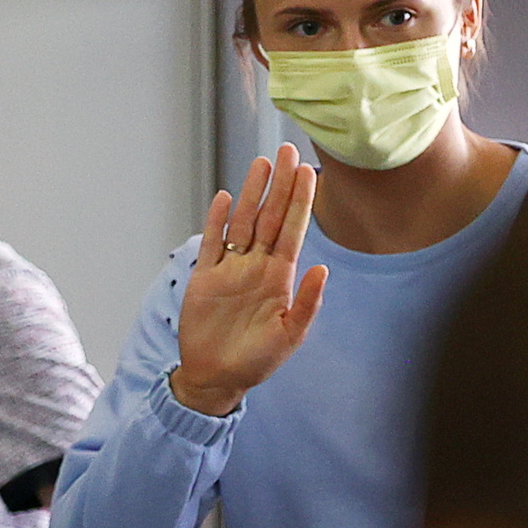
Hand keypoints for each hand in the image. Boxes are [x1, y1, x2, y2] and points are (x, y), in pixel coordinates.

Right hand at [170, 143, 327, 415]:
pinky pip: (212, 242)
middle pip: (270, 217)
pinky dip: (217, 220)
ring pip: (243, 222)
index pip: (292, 230)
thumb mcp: (288, 336)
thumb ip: (306, 304)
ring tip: (262, 163)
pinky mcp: (205, 276)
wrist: (215, 376)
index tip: (309, 173)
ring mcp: (230, 268)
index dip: (300, 201)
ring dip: (252, 193)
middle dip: (280, 185)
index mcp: (279, 277)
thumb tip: (322, 269)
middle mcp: (256, 266)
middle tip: (288, 151)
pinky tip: (226, 198)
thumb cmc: (256, 361)